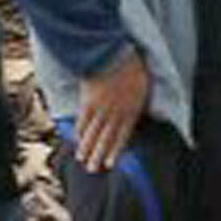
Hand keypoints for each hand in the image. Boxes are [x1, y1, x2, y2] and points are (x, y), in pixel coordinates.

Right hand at [71, 52, 150, 172]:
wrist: (111, 51)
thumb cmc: (131, 64)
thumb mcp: (143, 83)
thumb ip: (140, 100)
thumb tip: (140, 111)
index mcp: (132, 108)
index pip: (123, 134)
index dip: (116, 150)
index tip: (111, 164)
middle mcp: (116, 112)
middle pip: (106, 137)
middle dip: (99, 155)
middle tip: (93, 170)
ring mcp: (101, 108)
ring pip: (93, 132)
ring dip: (87, 148)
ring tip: (83, 160)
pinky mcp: (87, 101)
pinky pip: (83, 120)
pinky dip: (80, 131)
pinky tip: (77, 139)